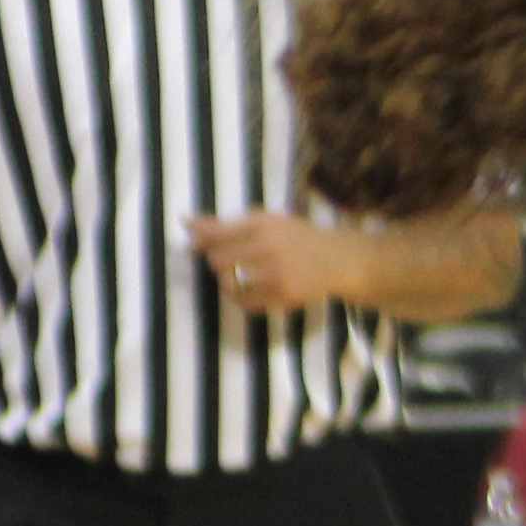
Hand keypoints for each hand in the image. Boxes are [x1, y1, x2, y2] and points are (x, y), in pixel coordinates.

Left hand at [190, 208, 364, 314]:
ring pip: (229, 284)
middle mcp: (269, 247)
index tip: (192, 247)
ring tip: (240, 277)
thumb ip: (227, 224)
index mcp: (263, 224)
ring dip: (229, 282)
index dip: (200, 242)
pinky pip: (245, 303)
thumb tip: (187, 223)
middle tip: (230, 263)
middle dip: (218, 263)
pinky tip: (252, 290)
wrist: (338, 259)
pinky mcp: (283, 296)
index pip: (217, 235)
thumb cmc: (296, 237)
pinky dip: (242, 298)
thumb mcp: (266, 222)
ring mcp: (276, 274)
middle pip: (218, 261)